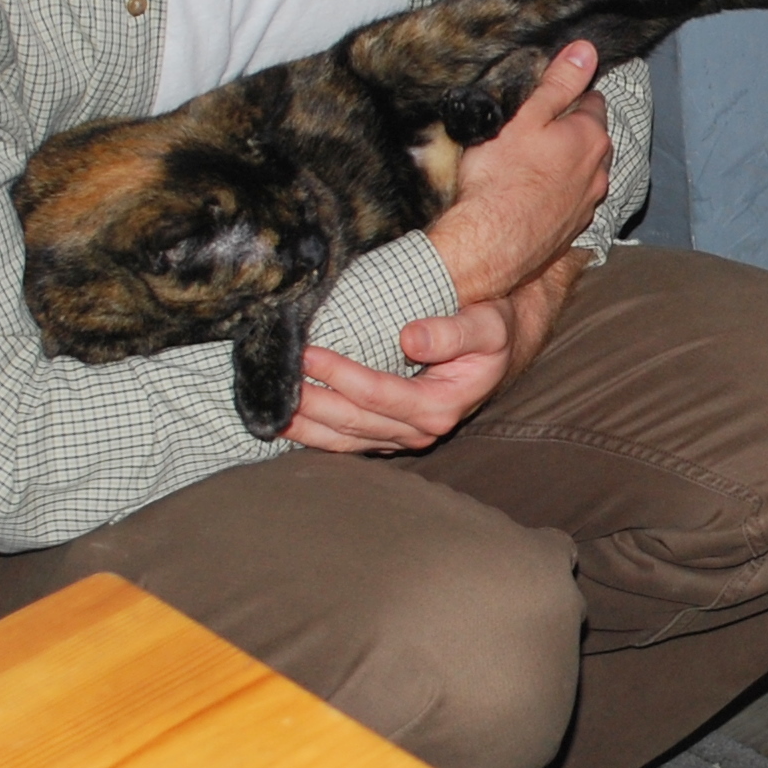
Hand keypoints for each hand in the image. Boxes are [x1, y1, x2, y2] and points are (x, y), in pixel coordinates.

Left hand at [282, 295, 521, 453]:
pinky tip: (289, 421)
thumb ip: (453, 332)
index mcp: (439, 406)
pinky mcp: (389, 436)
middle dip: (311, 401)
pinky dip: (315, 434)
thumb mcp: (488, 325)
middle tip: (276, 378)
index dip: (339, 375)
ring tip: (268, 408)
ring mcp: (402, 438)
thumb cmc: (493, 331)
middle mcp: (419, 430)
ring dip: (305, 426)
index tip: (308, 353)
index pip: (377, 394)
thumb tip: (410, 338)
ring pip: (344, 440)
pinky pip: (346, 442)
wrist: (500, 350)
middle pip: (353, 421)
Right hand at [427, 43, 611, 306]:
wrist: (489, 244)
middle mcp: (598, 172)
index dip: (571, 94)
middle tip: (538, 127)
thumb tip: (586, 51)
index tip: (552, 95)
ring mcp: (588, 204)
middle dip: (572, 130)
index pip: (592, 101)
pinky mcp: (572, 230)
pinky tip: (534, 195)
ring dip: (567, 164)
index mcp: (590, 138)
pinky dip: (558, 194)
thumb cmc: (501, 178)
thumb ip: (558, 84)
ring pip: (584, 172)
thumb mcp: (525, 118)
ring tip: (533, 162)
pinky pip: (571, 201)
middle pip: (591, 138)